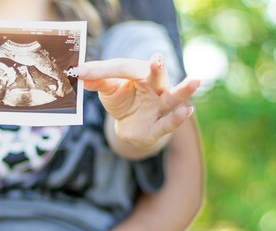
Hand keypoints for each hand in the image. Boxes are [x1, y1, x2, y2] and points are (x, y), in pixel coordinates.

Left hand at [75, 54, 199, 148]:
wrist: (131, 127)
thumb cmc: (123, 102)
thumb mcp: (109, 91)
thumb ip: (98, 82)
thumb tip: (80, 74)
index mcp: (140, 73)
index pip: (123, 68)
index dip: (101, 70)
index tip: (80, 72)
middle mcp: (155, 86)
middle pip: (157, 76)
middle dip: (157, 68)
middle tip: (157, 58)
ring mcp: (160, 106)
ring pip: (173, 97)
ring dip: (183, 91)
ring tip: (195, 81)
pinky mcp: (160, 126)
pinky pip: (169, 122)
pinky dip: (177, 118)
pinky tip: (188, 110)